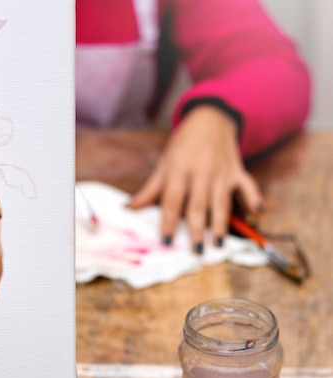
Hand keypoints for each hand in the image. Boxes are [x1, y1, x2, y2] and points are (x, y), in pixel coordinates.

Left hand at [128, 105, 262, 252]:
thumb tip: (128, 208)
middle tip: (195, 251)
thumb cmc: (183, 145)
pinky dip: (253, 197)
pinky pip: (248, 186)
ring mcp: (221, 172)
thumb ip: (150, 189)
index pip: (172, 200)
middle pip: (198, 205)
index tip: (167, 240)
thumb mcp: (164, 164)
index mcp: (179, 169)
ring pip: (221, 202)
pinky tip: (257, 210)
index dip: (169, 221)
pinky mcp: (238, 171)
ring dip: (221, 224)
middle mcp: (201, 172)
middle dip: (197, 229)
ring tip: (218, 244)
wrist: (210, 119)